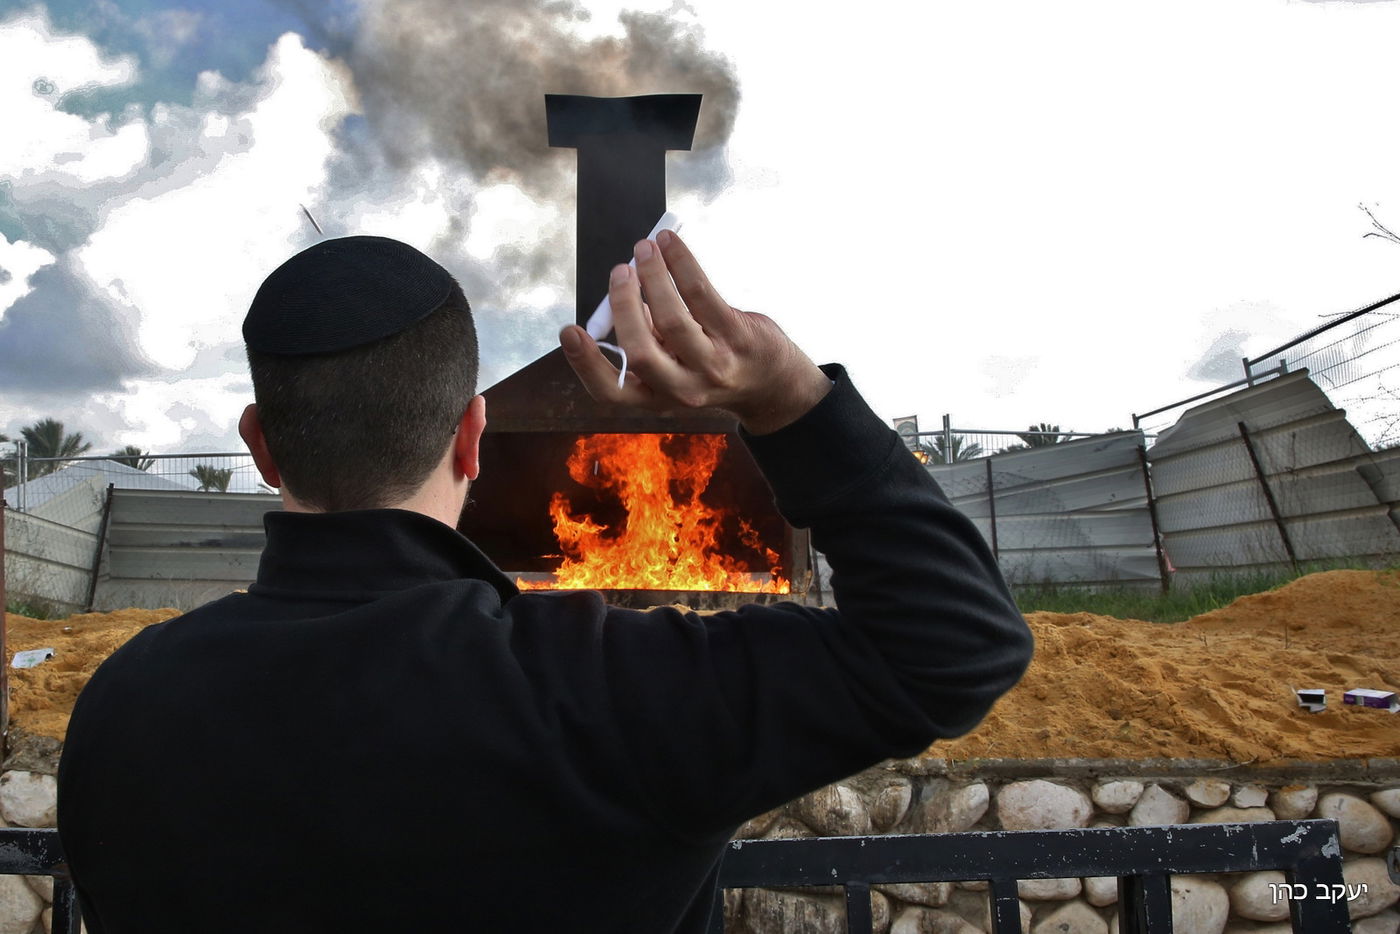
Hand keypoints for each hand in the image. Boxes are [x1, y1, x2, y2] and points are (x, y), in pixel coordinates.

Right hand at [559, 230, 831, 434]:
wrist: (771, 382)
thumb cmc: (709, 364)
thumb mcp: (672, 367)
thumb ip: (646, 339)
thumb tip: (622, 291)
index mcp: (656, 398)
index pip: (611, 392)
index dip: (586, 364)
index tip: (569, 330)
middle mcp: (684, 390)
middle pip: (641, 353)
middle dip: (624, 306)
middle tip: (620, 271)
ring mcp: (714, 366)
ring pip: (673, 319)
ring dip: (654, 277)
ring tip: (645, 248)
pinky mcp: (738, 337)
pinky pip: (702, 294)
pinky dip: (681, 263)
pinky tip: (669, 243)